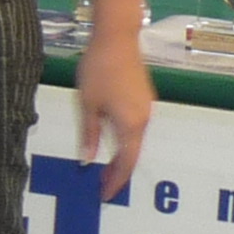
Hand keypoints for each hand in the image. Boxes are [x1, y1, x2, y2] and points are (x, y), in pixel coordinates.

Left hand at [77, 25, 154, 194]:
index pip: (126, 162)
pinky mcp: (144, 98)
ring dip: (123, 156)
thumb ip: (90, 134)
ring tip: (106, 169)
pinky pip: (136, 127)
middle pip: (133, 154)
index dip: (116, 180)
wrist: (117, 39)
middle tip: (103, 187)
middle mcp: (143, 119)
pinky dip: (126, 140)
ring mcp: (146, 108)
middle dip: (119, 172)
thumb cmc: (99, 70)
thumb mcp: (88, 104)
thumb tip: (88, 160)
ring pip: (136, 140)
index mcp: (131, 124)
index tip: (105, 194)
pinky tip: (113, 142)